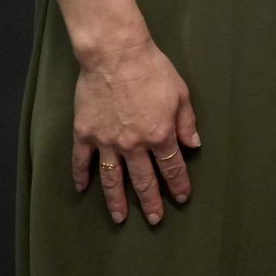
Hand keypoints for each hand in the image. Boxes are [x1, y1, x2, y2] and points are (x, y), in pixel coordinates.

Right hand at [71, 38, 198, 225]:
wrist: (116, 55)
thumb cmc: (153, 70)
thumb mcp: (181, 94)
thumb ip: (187, 123)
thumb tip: (194, 145)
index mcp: (160, 134)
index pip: (172, 167)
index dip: (178, 185)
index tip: (182, 198)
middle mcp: (134, 144)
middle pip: (143, 181)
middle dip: (151, 203)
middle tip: (155, 220)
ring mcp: (107, 141)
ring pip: (113, 180)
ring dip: (117, 201)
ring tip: (120, 218)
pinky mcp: (85, 133)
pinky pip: (82, 161)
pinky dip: (81, 177)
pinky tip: (82, 190)